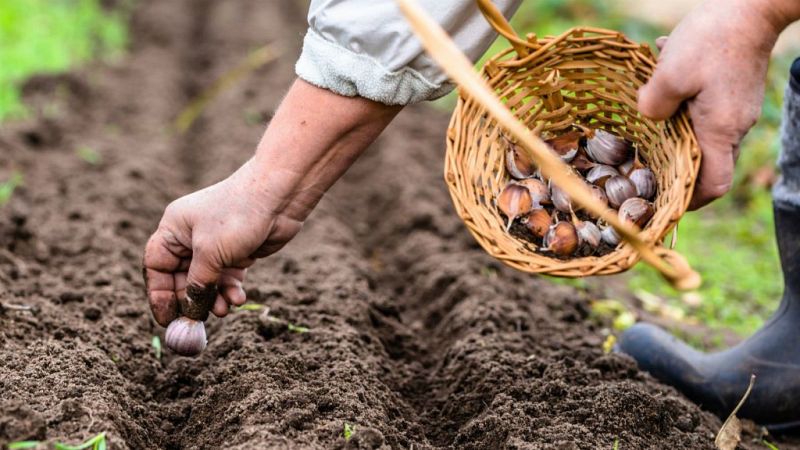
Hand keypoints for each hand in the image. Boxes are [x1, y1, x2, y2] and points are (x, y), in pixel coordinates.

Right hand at [143, 160, 304, 325]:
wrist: (279, 197)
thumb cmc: (238, 216)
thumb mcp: (211, 253)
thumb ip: (198, 285)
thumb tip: (189, 312)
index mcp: (174, 229)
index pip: (156, 266)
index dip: (159, 294)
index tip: (166, 318)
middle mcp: (191, 237)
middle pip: (181, 278)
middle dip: (191, 300)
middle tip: (198, 323)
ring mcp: (215, 246)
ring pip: (206, 282)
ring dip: (213, 299)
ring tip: (224, 310)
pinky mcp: (237, 253)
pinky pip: (226, 279)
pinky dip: (230, 291)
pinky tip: (238, 299)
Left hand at [637, 0, 790, 208]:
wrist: (752, 4)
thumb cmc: (713, 38)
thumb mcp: (670, 73)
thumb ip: (652, 105)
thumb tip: (646, 118)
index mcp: (720, 131)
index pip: (714, 185)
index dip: (690, 200)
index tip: (665, 200)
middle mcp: (734, 126)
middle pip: (705, 163)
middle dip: (674, 165)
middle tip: (643, 161)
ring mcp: (736, 109)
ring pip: (701, 132)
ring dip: (673, 125)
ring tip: (651, 104)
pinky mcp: (733, 92)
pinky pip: (704, 108)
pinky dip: (683, 100)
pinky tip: (665, 73)